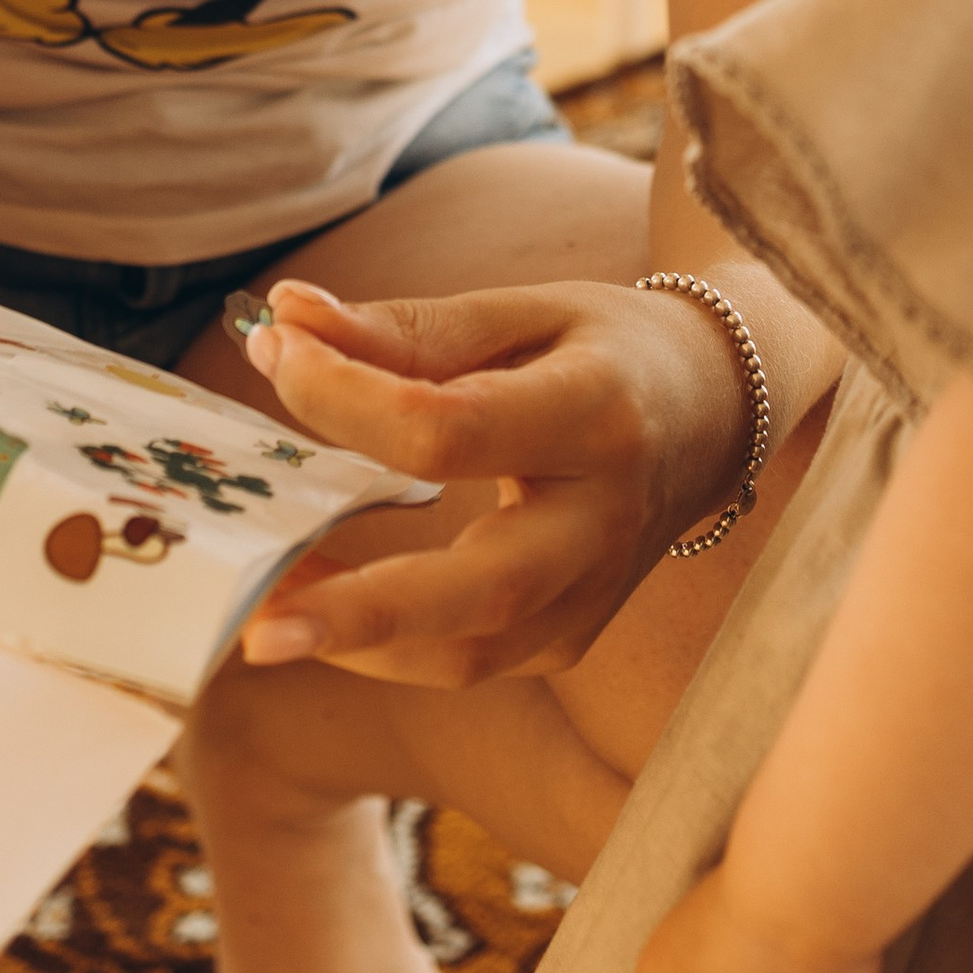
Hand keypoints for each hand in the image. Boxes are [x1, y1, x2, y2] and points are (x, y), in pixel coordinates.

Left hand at [238, 275, 752, 686]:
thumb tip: (284, 319)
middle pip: (482, 588)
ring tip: (263, 616)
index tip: (275, 354)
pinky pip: (467, 660)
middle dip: (363, 611)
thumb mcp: (521, 313)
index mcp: (598, 414)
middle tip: (259, 622)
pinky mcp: (571, 636)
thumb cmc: (606, 349)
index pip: (450, 426)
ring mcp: (594, 594)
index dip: (347, 397)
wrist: (714, 416)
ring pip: (469, 653)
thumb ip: (404, 328)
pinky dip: (386, 646)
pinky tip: (322, 608)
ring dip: (356, 644)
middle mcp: (606, 519)